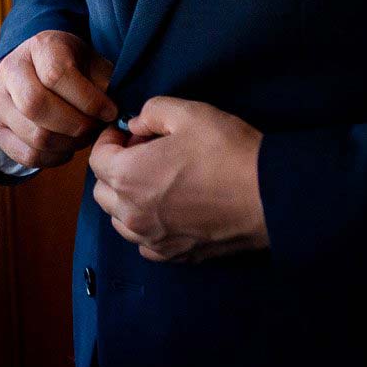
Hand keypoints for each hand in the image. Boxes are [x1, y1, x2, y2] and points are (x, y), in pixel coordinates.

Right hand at [0, 30, 116, 170]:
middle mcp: (10, 70)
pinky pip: (26, 155)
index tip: (110, 111)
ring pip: (34, 135)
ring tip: (82, 137)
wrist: (39, 70)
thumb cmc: (75, 67)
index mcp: (39, 46)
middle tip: (94, 128)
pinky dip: (54, 158)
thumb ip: (105, 83)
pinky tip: (66, 147)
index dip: (88, 99)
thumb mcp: (92, 62)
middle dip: (76, 125)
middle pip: (37, 106)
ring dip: (68, 144)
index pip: (57, 74)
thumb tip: (115, 115)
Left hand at [88, 96, 268, 262]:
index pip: (96, 159)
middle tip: (143, 153)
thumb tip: (136, 124)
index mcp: (128, 177)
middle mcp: (133, 214)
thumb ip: (150, 111)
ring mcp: (154, 239)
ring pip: (120, 221)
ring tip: (155, 182)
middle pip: (103, 192)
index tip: (128, 133)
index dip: (109, 141)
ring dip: (127, 200)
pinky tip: (168, 211)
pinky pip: (145, 243)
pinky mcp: (177, 255)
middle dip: (115, 169)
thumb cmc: (227, 151)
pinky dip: (148, 227)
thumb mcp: (187, 112)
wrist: (269, 195)